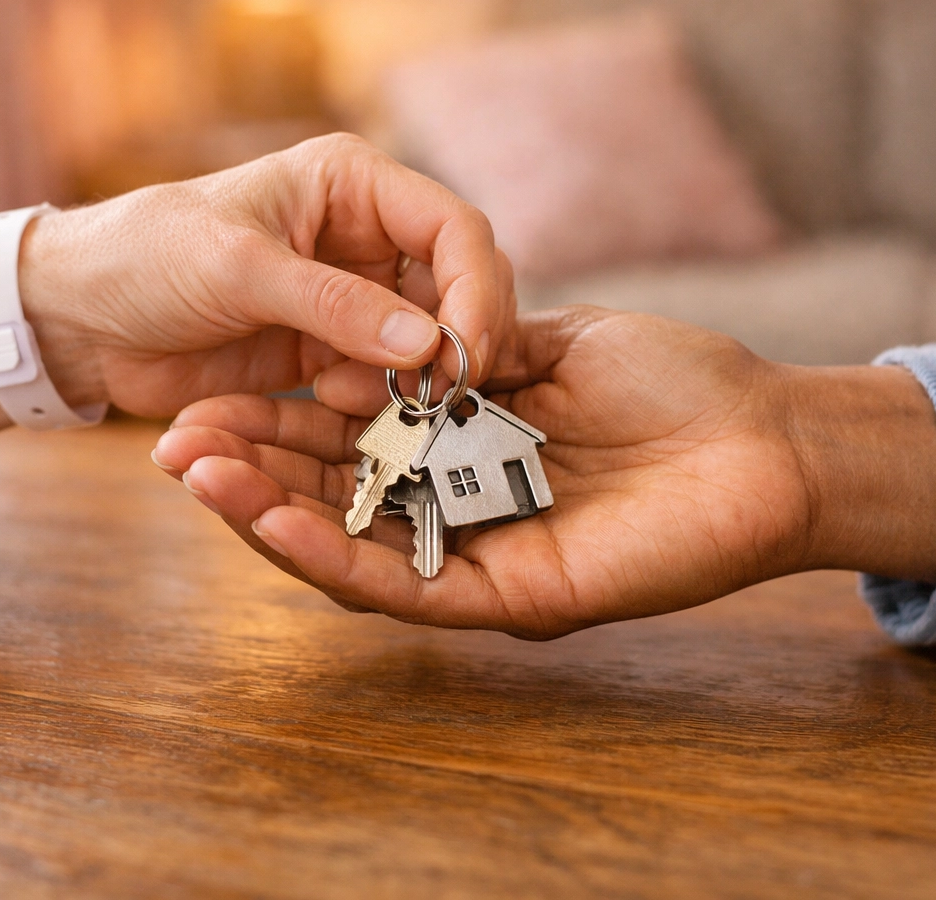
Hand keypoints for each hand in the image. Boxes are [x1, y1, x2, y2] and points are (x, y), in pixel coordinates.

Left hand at [20, 133, 512, 416]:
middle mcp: (367, 236)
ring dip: (423, 376)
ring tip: (388, 403)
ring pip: (432, 337)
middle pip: (459, 284)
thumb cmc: (145, 258)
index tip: (467, 352)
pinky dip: (386, 398)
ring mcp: (355, 296)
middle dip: (458, 338)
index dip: (475, 289)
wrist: (84, 319)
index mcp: (353, 185)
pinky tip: (345, 404)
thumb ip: (336, 304)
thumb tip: (430, 344)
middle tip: (441, 393)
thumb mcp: (238, 267)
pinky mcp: (334, 348)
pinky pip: (389, 376)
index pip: (454, 228)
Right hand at [153, 306, 935, 638]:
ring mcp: (480, 555)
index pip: (350, 442)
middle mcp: (460, 508)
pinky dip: (334, 555)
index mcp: (465, 449)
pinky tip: (268, 521)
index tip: (216, 394)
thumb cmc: (670, 380)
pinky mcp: (511, 594)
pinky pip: (407, 582)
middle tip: (174, 442)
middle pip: (335, 499)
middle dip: (253, 470)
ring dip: (267, 515)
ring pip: (353, 548)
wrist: (761, 433)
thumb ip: (466, 349)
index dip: (281, 422)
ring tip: (194, 475)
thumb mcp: (551, 341)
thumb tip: (380, 341)